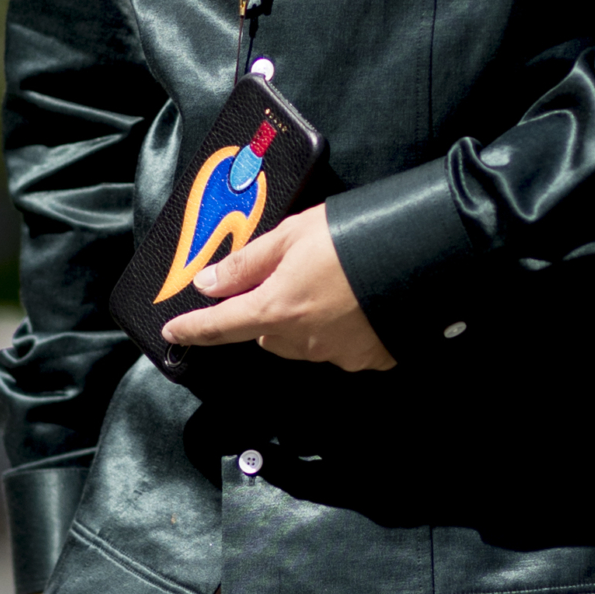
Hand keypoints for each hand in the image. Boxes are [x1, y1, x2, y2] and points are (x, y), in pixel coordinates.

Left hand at [161, 203, 395, 371]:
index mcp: (276, 310)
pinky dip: (340, 329)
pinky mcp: (368, 360)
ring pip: (301, 342)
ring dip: (303, 321)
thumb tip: (207, 283)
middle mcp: (301, 341)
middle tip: (291, 275)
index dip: (193, 328)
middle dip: (268, 312)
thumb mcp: (293, 234)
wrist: (422, 258)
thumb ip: (247, 263)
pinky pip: (339, 347)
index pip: (222, 325)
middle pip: (267, 334)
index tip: (173, 331)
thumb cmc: (353, 237)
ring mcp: (336, 355)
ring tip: (332, 283)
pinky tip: (358, 302)